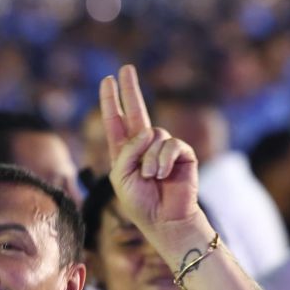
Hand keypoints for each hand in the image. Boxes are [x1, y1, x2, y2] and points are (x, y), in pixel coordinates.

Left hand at [100, 65, 206, 247]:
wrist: (165, 220)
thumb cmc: (140, 203)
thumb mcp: (121, 177)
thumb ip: (127, 151)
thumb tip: (147, 131)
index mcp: (125, 151)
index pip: (116, 120)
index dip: (112, 100)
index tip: (107, 80)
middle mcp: (144, 146)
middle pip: (137, 110)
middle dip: (130, 88)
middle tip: (126, 68)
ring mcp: (163, 148)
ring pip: (153, 134)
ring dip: (148, 158)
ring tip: (150, 177)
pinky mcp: (182, 154)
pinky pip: (170, 144)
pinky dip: (163, 159)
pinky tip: (163, 175)